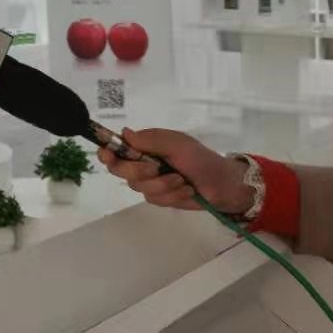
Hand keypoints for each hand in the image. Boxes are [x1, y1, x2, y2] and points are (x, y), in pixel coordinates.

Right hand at [96, 127, 253, 215]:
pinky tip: (186, 191)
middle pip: (119, 170)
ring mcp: (150, 181)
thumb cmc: (201, 159)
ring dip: (162, 185)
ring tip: (182, 181)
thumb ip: (151, 140)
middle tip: (156, 169)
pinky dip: (172, 196)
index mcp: (144, 145)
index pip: (115, 148)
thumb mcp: (178, 144)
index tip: (109, 156)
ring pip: (138, 187)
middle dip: (138, 172)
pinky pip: (154, 199)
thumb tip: (124, 133)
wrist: (224, 185)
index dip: (107, 152)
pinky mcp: (159, 197)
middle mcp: (142, 162)